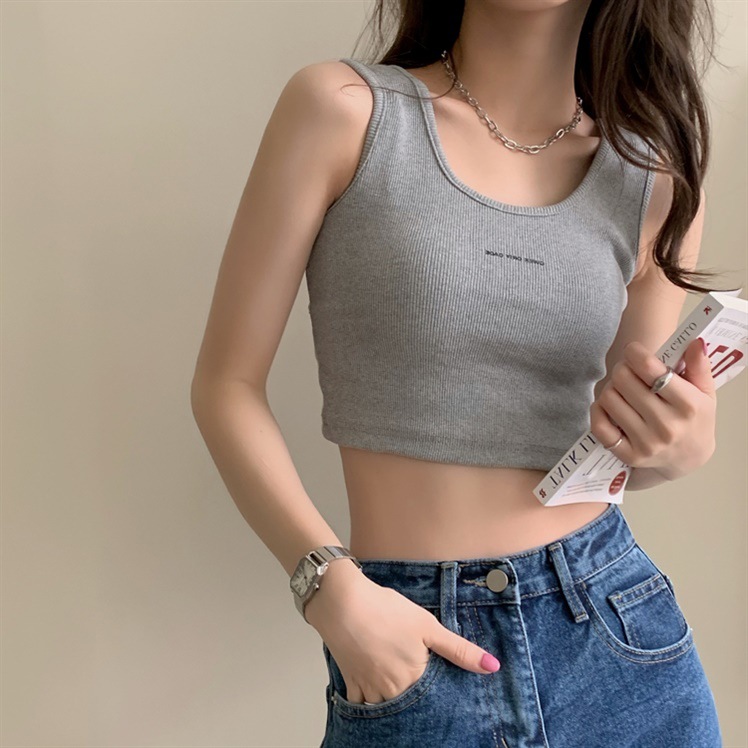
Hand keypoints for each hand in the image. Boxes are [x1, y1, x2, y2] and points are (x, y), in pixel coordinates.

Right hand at [306, 562, 499, 704]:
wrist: (342, 602)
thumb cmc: (385, 611)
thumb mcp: (428, 626)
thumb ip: (459, 650)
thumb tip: (492, 666)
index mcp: (414, 679)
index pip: (433, 698)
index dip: (437, 691)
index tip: (436, 680)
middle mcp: (391, 691)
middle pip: (409, 704)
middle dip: (414, 696)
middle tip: (413, 674)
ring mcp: (369, 688)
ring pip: (386, 706)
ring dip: (393, 699)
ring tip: (398, 680)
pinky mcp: (351, 681)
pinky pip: (361, 703)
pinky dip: (368, 699)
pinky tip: (374, 685)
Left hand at [590, 338, 716, 477]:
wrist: (690, 458)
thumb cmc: (695, 418)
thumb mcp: (705, 391)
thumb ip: (699, 365)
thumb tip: (694, 342)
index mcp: (688, 405)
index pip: (649, 368)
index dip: (634, 352)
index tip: (633, 351)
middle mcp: (667, 426)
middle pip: (623, 380)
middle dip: (622, 369)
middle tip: (628, 371)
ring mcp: (647, 443)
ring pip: (609, 399)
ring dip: (611, 388)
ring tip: (622, 390)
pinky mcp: (629, 455)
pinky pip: (599, 425)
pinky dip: (598, 410)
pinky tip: (609, 406)